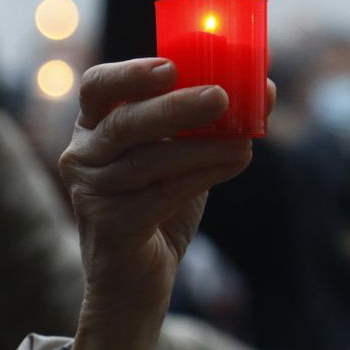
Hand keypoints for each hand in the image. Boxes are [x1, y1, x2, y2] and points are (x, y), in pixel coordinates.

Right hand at [54, 59, 266, 349]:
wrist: (137, 283)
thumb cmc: (158, 209)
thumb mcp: (182, 159)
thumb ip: (211, 124)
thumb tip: (268, 87)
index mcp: (93, 128)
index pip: (98, 86)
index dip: (131, 73)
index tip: (172, 66)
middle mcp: (81, 156)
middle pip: (127, 124)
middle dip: (177, 108)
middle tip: (223, 97)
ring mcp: (90, 193)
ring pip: (151, 162)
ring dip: (204, 147)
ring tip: (245, 139)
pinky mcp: (110, 226)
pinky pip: (162, 194)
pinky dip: (204, 176)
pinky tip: (238, 161)